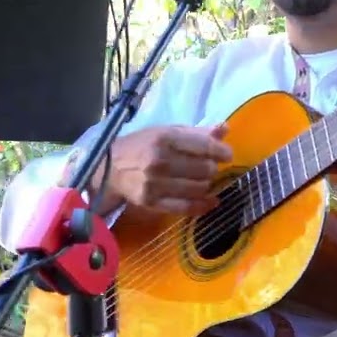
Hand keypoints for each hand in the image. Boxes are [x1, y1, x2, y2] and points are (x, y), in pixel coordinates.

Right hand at [94, 124, 233, 215]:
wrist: (110, 168)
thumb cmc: (142, 146)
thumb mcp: (167, 132)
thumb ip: (197, 132)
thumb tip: (225, 129)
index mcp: (165, 138)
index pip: (204, 146)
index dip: (221, 151)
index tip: (226, 155)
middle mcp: (160, 161)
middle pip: (205, 169)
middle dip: (211, 168)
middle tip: (208, 167)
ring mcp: (155, 184)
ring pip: (199, 188)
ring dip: (206, 185)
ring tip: (202, 180)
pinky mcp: (151, 202)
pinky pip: (186, 207)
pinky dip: (203, 205)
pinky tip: (211, 201)